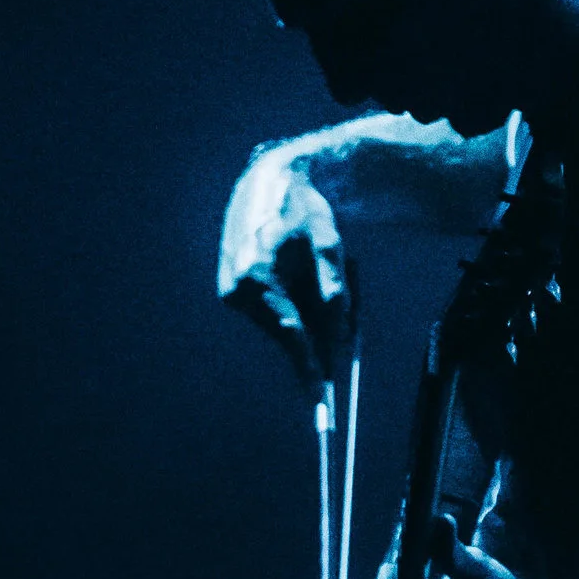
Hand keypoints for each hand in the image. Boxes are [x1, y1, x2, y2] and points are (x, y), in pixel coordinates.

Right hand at [216, 148, 354, 384]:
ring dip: (307, 313)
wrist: (269, 180)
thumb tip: (339, 344)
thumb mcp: (329, 244)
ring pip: (282, 323)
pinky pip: (272, 312)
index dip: (308, 367)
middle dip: (320, 330)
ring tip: (321, 268)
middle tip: (347, 301)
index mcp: (258, 275)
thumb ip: (335, 293)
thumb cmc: (304, 209)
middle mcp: (237, 287)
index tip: (320, 398)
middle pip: (289, 331)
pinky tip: (299, 272)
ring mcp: (230, 291)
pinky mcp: (231, 291)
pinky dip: (293, 303)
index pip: (290, 333)